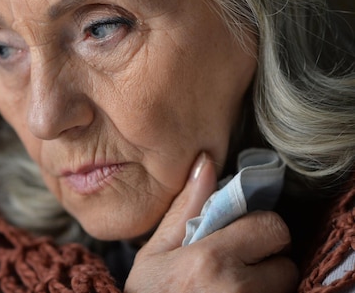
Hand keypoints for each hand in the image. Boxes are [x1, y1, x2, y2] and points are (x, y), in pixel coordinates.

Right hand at [124, 153, 297, 292]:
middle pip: (286, 262)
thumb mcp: (156, 253)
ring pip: (284, 288)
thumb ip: (185, 208)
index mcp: (211, 259)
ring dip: (266, 285)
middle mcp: (238, 289)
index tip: (242, 236)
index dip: (260, 229)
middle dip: (267, 260)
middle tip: (239, 266)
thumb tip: (206, 162)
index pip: (271, 227)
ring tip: (233, 288)